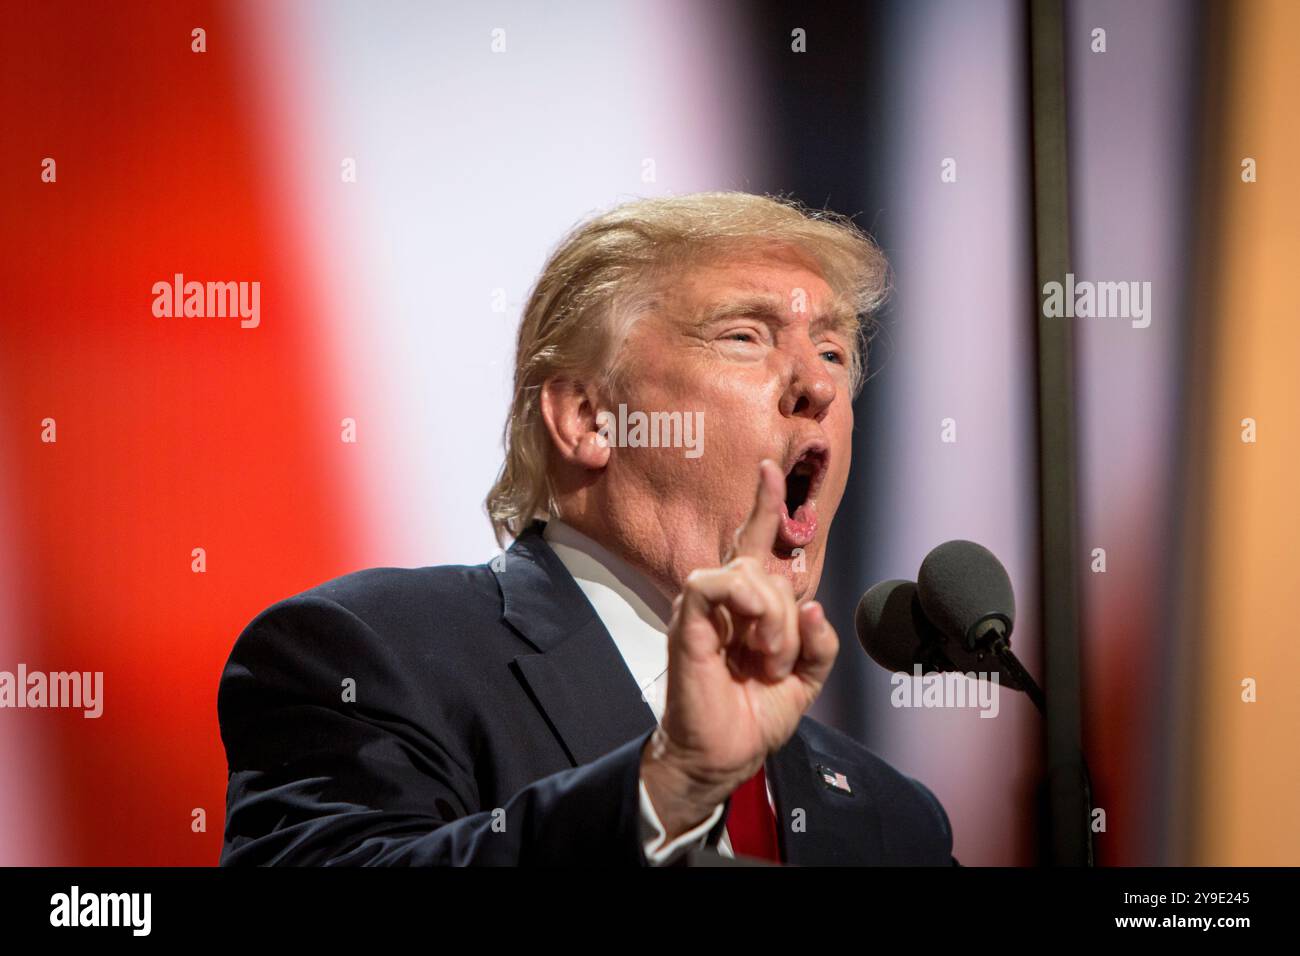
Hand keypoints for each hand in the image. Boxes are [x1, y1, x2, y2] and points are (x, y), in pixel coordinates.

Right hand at [639, 459, 839, 840]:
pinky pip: (713, 581)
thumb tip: (815, 606)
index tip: (770, 468)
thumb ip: (819, 644)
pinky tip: (752, 641)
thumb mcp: (805, 680)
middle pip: (766, 567)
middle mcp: (724, 600)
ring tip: (767, 659)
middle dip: (789, 615)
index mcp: (748, 607)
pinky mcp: (686, 621)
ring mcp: (702, 608)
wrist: (723, 756)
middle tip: (780, 661)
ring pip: (747, 573)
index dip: (764, 505)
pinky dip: (745, 605)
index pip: (754, 543)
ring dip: (773, 620)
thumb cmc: (753, 717)